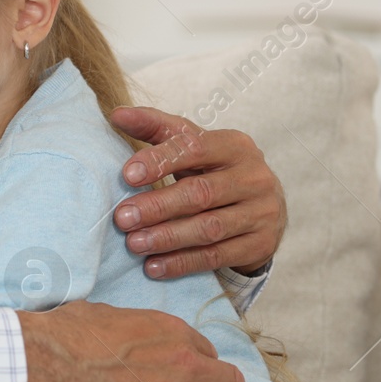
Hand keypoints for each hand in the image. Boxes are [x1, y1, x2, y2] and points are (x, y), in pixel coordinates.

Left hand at [107, 106, 286, 278]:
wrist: (264, 208)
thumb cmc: (216, 170)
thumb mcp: (194, 146)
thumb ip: (157, 129)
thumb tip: (116, 114)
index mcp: (236, 146)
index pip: (196, 148)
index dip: (161, 160)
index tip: (127, 174)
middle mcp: (254, 177)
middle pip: (201, 193)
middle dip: (158, 206)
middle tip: (122, 217)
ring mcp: (262, 213)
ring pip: (209, 228)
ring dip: (167, 237)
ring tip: (133, 243)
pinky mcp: (261, 245)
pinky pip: (217, 257)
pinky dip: (182, 263)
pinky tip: (154, 267)